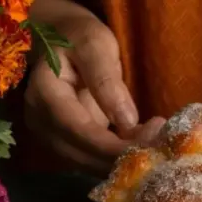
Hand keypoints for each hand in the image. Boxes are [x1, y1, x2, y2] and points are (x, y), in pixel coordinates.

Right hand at [24, 1, 164, 173]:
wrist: (61, 41)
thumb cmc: (79, 38)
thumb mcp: (95, 46)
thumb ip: (107, 81)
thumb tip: (127, 122)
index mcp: (45, 94)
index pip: (77, 131)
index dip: (112, 146)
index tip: (149, 142)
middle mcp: (41, 122)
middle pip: (81, 155)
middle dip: (121, 157)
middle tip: (160, 145)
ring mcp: (51, 136)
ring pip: (87, 164)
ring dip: (121, 162)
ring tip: (155, 144)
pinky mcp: (65, 144)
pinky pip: (90, 160)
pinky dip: (116, 160)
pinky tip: (141, 148)